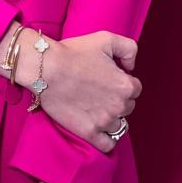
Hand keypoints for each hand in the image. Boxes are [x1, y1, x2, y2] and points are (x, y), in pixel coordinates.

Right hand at [17, 31, 141, 153]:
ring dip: (111, 117)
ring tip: (95, 107)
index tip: (107, 77)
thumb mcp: (106, 38)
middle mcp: (119, 106)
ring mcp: (104, 121)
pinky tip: (99, 128)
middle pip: (128, 106)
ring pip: (119, 125)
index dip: (121, 80)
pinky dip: (107, 138)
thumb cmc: (74, 52)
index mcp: (125, 85)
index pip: (135, 88)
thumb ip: (129, 48)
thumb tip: (132, 66)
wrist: (46, 68)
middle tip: (99, 90)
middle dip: (117, 99)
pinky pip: (108, 144)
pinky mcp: (89, 132)